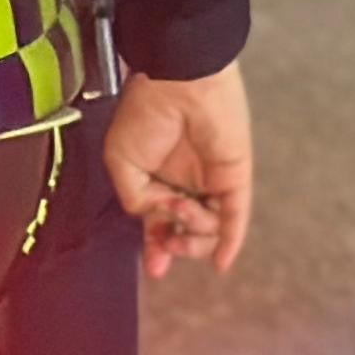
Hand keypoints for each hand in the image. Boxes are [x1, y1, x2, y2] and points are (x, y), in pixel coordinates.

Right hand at [103, 62, 253, 276]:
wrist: (179, 87)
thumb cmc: (145, 114)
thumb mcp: (120, 161)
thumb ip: (135, 198)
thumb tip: (156, 217)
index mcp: (155, 176)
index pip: (159, 219)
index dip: (156, 244)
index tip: (154, 268)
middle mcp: (185, 182)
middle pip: (185, 230)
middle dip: (175, 245)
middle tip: (166, 246)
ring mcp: (210, 182)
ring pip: (208, 229)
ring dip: (192, 233)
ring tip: (181, 211)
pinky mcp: (234, 179)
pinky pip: (235, 216)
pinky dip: (230, 241)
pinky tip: (222, 262)